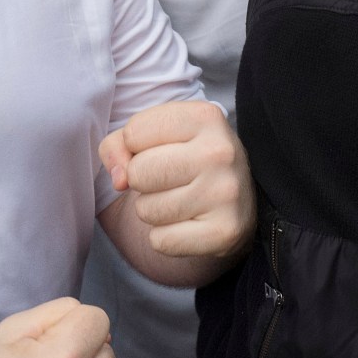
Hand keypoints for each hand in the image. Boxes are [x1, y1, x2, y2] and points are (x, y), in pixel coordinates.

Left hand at [98, 101, 254, 263]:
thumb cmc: (186, 160)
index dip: (135, 148)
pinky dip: (166, 238)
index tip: (161, 151)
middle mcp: (220, 151)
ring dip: (153, 211)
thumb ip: (118, 144)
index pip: (134, 133)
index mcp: (205, 116)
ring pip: (147, 210)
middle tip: (169, 180)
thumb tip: (119, 179)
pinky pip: (161, 241)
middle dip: (141, 182)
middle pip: (138, 172)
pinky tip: (189, 224)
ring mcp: (226, 193)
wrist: (239, 202)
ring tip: (180, 201)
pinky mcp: (225, 232)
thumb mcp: (156, 136)